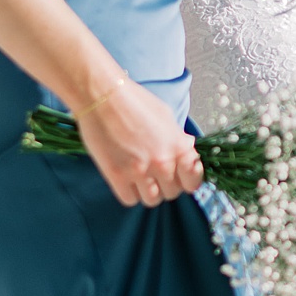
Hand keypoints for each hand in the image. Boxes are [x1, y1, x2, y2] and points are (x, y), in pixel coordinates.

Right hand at [74, 76, 205, 205]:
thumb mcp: (166, 116)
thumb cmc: (133, 101)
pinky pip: (130, 200)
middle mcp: (162, 162)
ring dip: (147, 191)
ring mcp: (139, 171)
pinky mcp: (116, 176)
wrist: (102, 95)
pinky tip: (125, 178)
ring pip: (152, 200)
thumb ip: (178, 139)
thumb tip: (188, 153)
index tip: (179, 177)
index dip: (186, 181)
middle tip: (154, 171)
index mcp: (178, 146)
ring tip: (139, 176)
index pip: (193, 183)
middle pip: (172, 193)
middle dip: (165, 185)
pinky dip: (129, 192)